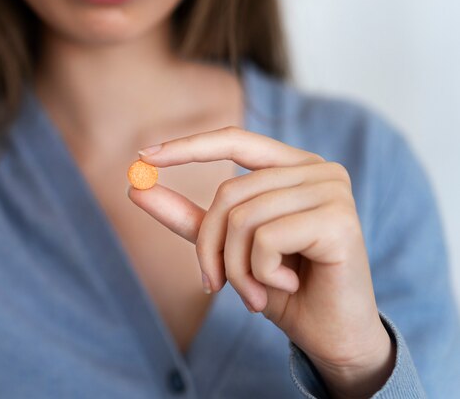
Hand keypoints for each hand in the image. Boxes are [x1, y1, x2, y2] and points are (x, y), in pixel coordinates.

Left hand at [127, 126, 394, 398]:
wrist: (332, 336)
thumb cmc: (282, 287)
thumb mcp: (228, 248)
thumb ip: (188, 216)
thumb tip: (135, 186)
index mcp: (292, 167)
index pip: (235, 139)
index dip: (188, 146)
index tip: (143, 156)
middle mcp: (317, 170)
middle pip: (230, 191)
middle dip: (211, 247)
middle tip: (214, 284)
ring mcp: (331, 191)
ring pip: (243, 218)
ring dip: (236, 268)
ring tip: (255, 292)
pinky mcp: (339, 219)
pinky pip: (266, 239)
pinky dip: (261, 274)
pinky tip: (288, 286)